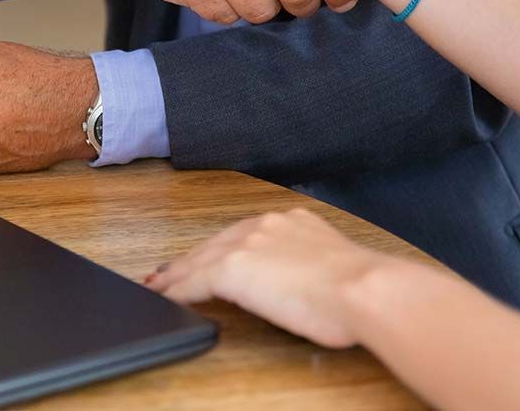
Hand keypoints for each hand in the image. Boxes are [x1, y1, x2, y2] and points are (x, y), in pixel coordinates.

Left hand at [145, 208, 393, 347]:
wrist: (362, 289)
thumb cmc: (361, 289)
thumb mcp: (333, 264)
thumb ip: (309, 263)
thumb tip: (304, 280)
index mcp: (292, 222)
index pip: (244, 235)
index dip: (221, 249)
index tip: (208, 258)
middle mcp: (266, 224)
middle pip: (216, 242)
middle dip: (191, 258)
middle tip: (168, 271)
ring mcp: (247, 243)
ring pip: (199, 259)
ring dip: (176, 274)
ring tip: (157, 285)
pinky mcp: (232, 267)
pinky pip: (193, 281)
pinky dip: (177, 290)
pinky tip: (166, 298)